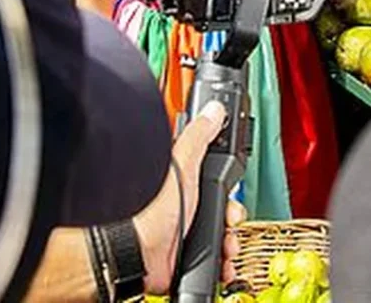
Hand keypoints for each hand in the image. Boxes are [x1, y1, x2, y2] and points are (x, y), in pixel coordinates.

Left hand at [134, 102, 246, 294]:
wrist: (137, 251)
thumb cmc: (149, 207)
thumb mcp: (182, 163)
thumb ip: (199, 135)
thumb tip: (214, 110)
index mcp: (182, 178)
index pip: (214, 175)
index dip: (228, 183)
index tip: (233, 188)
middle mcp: (184, 203)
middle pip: (223, 206)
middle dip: (231, 215)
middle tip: (230, 217)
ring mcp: (186, 229)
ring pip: (222, 232)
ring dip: (229, 239)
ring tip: (226, 241)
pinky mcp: (188, 252)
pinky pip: (214, 256)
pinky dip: (221, 259)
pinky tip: (220, 258)